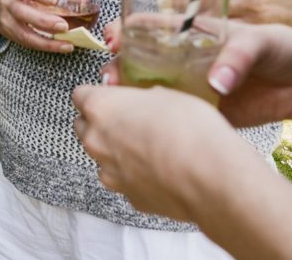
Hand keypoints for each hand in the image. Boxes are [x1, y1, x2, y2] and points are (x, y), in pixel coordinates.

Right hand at [0, 0, 77, 53]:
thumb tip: (84, 0)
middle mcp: (8, 4)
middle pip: (22, 13)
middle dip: (44, 20)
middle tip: (64, 25)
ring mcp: (7, 22)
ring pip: (24, 34)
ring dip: (48, 41)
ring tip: (68, 43)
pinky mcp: (12, 37)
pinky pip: (29, 44)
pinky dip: (47, 46)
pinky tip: (63, 47)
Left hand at [72, 83, 244, 220]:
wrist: (212, 179)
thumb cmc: (191, 130)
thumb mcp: (168, 94)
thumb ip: (145, 98)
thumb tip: (146, 101)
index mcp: (100, 107)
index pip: (80, 95)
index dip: (97, 94)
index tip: (111, 95)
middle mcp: (96, 140)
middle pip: (83, 127)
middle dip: (99, 122)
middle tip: (128, 119)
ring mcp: (110, 172)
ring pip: (102, 156)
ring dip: (116, 150)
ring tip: (148, 146)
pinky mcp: (128, 197)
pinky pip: (123, 180)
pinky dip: (134, 175)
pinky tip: (159, 170)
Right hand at [98, 15, 291, 123]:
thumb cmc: (285, 51)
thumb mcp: (261, 41)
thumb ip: (236, 56)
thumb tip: (216, 82)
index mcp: (195, 34)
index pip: (154, 27)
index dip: (129, 28)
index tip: (114, 36)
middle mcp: (187, 59)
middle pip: (142, 58)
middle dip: (120, 62)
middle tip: (110, 73)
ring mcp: (193, 86)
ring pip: (152, 87)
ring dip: (130, 90)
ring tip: (117, 94)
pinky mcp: (205, 113)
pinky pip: (174, 114)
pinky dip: (155, 116)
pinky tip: (141, 119)